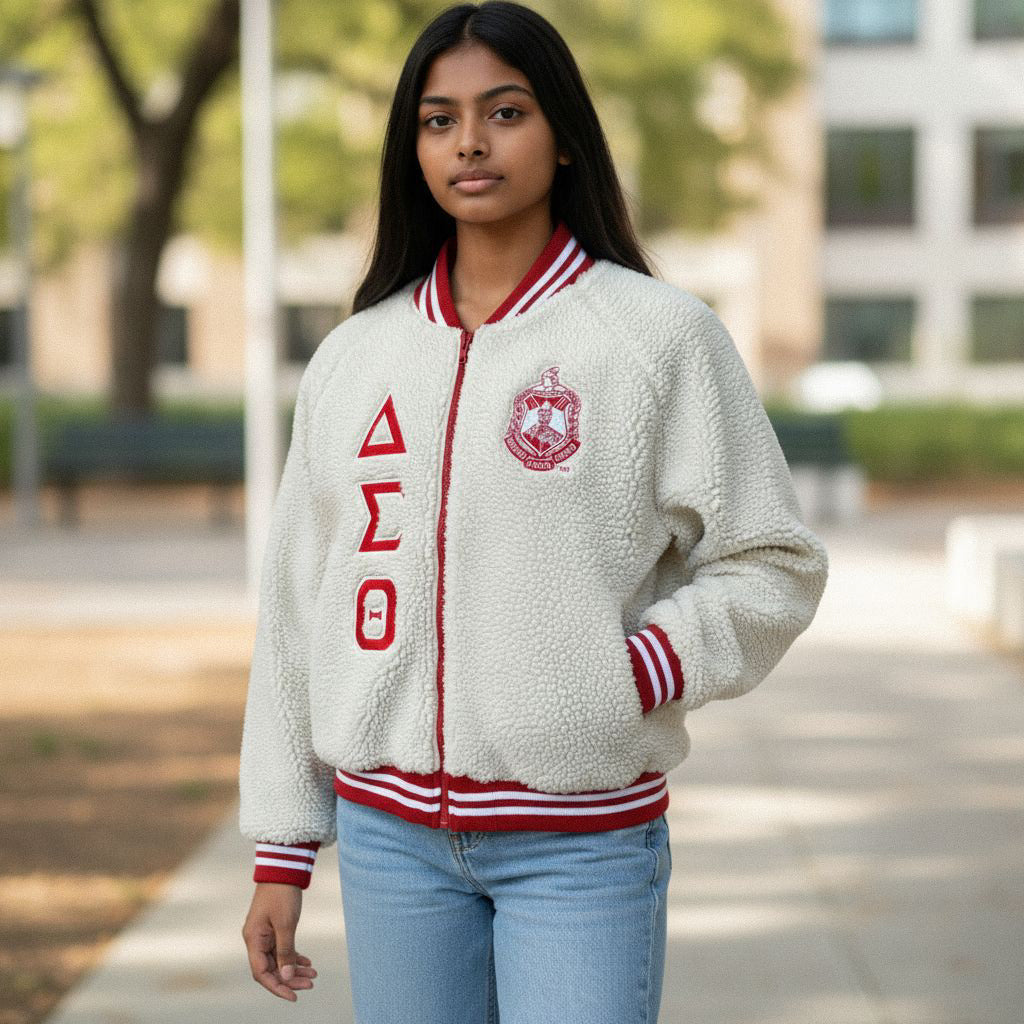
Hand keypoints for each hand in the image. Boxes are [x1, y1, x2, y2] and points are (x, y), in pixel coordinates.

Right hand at [242, 882, 317, 1000]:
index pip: (261, 973)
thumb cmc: (282, 894)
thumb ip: (286, 952)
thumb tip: (287, 977)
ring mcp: (264, 934)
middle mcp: (256, 940)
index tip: (294, 996)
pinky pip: (282, 949)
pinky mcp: (273, 929)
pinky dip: (294, 957)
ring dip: (294, 969)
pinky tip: (307, 963)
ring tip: (313, 975)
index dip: (277, 987)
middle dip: (290, 979)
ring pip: (278, 960)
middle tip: (310, 983)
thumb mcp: (286, 924)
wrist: (283, 869)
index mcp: (253, 940)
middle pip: (271, 969)